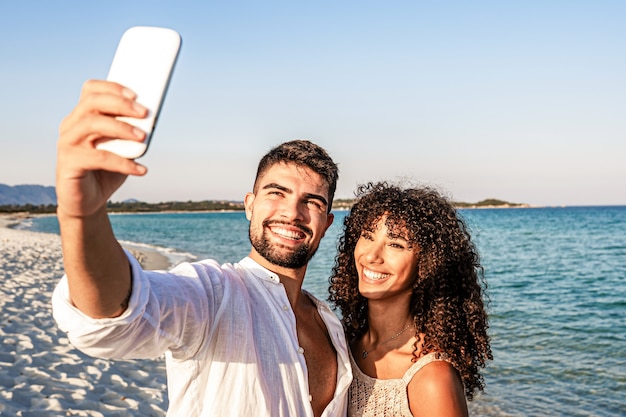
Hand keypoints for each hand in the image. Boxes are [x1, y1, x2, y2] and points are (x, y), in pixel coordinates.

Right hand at [56, 80, 148, 217]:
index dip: (112, 87)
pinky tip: (140, 169)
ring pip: (92, 125)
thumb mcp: (122, 148)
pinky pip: (98, 158)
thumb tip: (152, 119)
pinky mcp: (68, 164)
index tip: (136, 94)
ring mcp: (67, 144)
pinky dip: (123, 163)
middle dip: (120, 104)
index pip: (91, 90)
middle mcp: (71, 126)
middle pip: (92, 103)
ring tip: (143, 137)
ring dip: (121, 128)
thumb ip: (131, 133)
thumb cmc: (106, 171)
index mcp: (82, 117)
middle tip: (144, 112)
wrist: (89, 202)